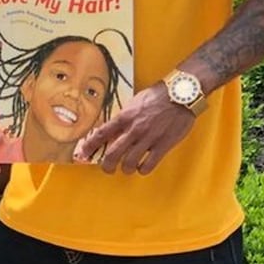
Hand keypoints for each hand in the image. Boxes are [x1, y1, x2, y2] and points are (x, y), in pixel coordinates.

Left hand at [77, 83, 197, 175]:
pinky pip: (149, 164)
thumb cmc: (158, 96)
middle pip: (112, 153)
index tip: (82, 154)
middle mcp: (134, 129)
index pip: (101, 134)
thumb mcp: (135, 102)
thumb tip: (113, 128)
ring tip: (126, 168)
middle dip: (106, 165)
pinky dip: (143, 169)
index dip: (89, 146)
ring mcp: (148, 138)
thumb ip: (124, 116)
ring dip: (125, 169)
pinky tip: (142, 167)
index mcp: (124, 117)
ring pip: (129, 162)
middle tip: (107, 168)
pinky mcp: (163, 145)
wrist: (181, 94)